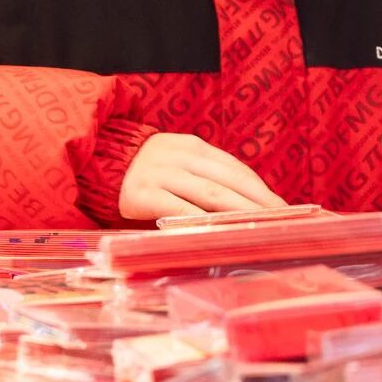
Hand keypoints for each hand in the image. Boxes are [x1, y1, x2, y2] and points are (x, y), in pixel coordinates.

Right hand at [120, 133, 287, 221]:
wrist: (97, 162)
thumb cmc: (146, 173)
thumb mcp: (177, 164)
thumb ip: (204, 178)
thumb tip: (247, 205)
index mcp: (193, 146)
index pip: (236, 169)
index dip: (261, 189)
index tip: (284, 208)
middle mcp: (180, 156)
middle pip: (228, 182)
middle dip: (259, 204)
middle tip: (283, 224)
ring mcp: (160, 174)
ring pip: (209, 195)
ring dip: (239, 214)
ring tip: (260, 230)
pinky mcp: (142, 193)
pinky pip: (178, 210)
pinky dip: (200, 222)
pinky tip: (218, 235)